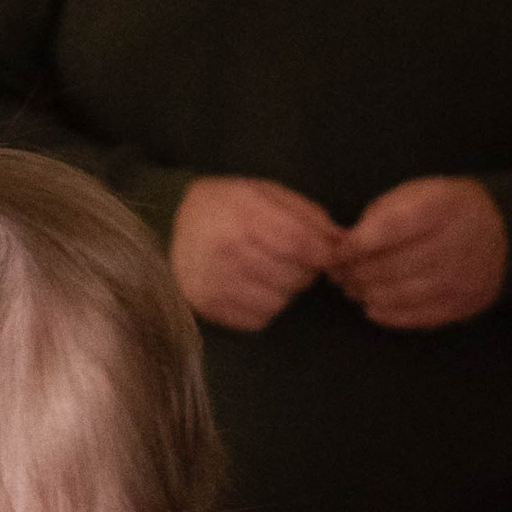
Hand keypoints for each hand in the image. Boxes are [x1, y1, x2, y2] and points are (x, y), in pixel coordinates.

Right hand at [169, 177, 341, 331]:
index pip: (297, 242)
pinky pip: (259, 317)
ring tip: (271, 271)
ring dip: (286, 289)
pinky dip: (265, 305)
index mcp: (239, 214)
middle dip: (305, 269)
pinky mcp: (209, 307)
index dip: (322, 252)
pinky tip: (253, 286)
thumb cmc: (226, 206)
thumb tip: (340, 242)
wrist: (170, 225)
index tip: (331, 254)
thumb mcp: (264, 193)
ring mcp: (214, 282)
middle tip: (295, 259)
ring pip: (280, 300)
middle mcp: (224, 250)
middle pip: (293, 276)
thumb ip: (304, 214)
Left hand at [334, 176, 505, 329]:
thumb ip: (382, 216)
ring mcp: (461, 279)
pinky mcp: (463, 305)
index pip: (390, 228)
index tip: (337, 252)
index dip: (356, 244)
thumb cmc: (446, 209)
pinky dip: (387, 314)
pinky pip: (417, 317)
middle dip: (356, 272)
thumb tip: (345, 248)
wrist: (503, 232)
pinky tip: (372, 306)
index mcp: (442, 208)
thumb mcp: (418, 193)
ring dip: (367, 294)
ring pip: (400, 295)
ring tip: (352, 288)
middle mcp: (455, 244)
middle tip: (339, 273)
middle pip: (392, 266)